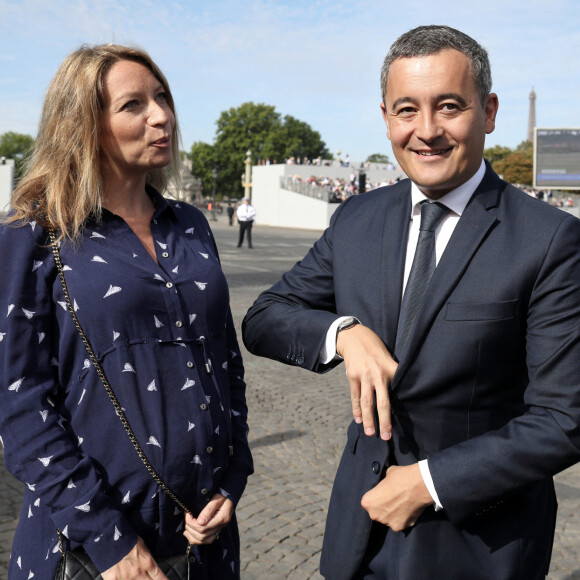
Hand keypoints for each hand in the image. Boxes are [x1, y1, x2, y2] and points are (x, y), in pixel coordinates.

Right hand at [101, 537, 167, 578]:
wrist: (109, 537)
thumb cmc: (127, 538)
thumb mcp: (142, 546)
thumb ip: (147, 559)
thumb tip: (150, 567)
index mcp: (147, 562)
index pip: (159, 577)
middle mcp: (138, 573)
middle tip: (147, 578)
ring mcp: (126, 578)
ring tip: (134, 576)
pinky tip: (123, 578)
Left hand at [184, 494, 233, 544]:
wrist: (230, 494)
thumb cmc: (223, 495)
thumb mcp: (216, 498)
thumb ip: (209, 509)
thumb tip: (199, 522)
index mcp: (222, 518)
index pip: (204, 528)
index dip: (192, 523)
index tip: (188, 514)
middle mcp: (221, 526)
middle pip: (202, 536)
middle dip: (191, 528)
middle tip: (187, 518)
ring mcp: (219, 529)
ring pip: (203, 540)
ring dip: (192, 535)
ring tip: (186, 527)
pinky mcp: (216, 530)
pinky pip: (206, 540)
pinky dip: (196, 539)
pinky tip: (189, 533)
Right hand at [336, 324, 397, 439]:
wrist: (353, 336)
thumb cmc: (374, 348)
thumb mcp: (388, 357)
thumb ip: (392, 373)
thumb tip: (400, 392)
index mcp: (390, 369)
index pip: (399, 391)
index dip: (402, 405)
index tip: (407, 421)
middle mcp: (377, 374)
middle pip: (382, 402)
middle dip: (384, 421)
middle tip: (386, 436)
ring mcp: (363, 376)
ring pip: (366, 402)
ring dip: (368, 419)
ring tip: (370, 433)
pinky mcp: (352, 376)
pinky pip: (355, 396)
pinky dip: (356, 409)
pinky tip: (358, 419)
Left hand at [361, 464, 432, 531]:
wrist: (419, 485)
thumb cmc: (400, 477)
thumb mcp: (387, 474)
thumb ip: (383, 482)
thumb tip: (386, 482)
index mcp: (368, 502)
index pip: (369, 502)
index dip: (377, 497)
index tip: (383, 493)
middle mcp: (375, 515)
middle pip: (377, 513)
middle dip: (384, 508)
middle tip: (393, 499)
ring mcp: (388, 523)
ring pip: (388, 519)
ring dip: (393, 514)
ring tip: (402, 504)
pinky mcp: (400, 527)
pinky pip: (400, 523)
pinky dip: (404, 518)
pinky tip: (408, 508)